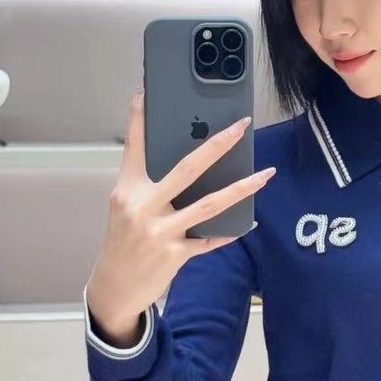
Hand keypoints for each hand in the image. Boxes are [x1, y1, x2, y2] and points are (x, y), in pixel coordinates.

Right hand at [87, 88, 274, 334]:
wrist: (114, 288)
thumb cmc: (124, 242)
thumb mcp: (126, 209)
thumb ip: (149, 186)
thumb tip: (188, 165)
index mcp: (127, 190)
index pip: (135, 147)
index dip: (140, 119)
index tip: (147, 92)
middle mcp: (142, 207)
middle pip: (188, 169)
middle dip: (218, 144)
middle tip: (241, 126)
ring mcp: (160, 232)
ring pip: (210, 204)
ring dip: (242, 187)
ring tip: (266, 174)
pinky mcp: (175, 254)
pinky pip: (210, 238)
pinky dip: (229, 230)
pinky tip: (248, 222)